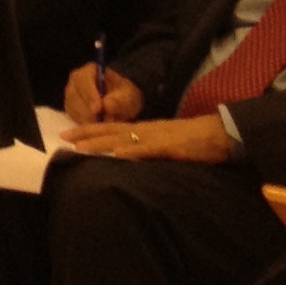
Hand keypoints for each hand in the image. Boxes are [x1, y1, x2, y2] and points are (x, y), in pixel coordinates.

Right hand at [63, 64, 143, 123]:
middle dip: (89, 111)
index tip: (98, 109)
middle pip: (75, 96)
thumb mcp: (128, 96)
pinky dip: (85, 124)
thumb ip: (118, 100)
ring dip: (88, 119)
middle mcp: (75, 81)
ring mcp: (70, 95)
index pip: (83, 80)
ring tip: (105, 124)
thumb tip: (106, 105)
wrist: (121, 103)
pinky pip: (74, 117)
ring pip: (73, 108)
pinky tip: (98, 126)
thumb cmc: (125, 95)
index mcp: (89, 71)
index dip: (89, 95)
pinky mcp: (70, 108)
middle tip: (103, 122)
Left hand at [67, 115, 233, 163]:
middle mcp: (146, 130)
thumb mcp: (167, 144)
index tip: (69, 136)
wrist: (222, 134)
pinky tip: (117, 154)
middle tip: (63, 139)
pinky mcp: (171, 146)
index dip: (90, 130)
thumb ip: (148, 148)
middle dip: (86, 134)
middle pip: (111, 130)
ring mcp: (158, 137)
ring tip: (80, 147)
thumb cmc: (196, 140)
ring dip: (101, 143)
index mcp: (145, 129)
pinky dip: (132, 150)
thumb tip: (129, 155)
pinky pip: (149, 148)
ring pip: (123, 138)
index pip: (112, 128)